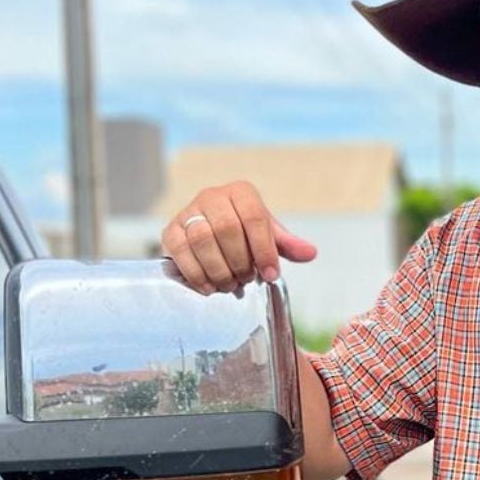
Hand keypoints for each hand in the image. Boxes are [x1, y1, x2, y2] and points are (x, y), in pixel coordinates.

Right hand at [160, 180, 317, 292]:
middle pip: (227, 227)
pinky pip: (179, 251)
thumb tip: (310, 253)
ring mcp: (188, 211)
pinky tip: (210, 287)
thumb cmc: (244, 234)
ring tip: (231, 285)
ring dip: (219, 269)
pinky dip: (196, 274)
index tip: (271, 275)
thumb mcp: (268, 237)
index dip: (264, 249)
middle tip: (247, 280)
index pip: (254, 217)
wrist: (209, 233)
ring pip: (201, 239)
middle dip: (240, 261)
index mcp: (241, 192)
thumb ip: (287, 245)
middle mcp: (212, 196)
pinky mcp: (170, 230)